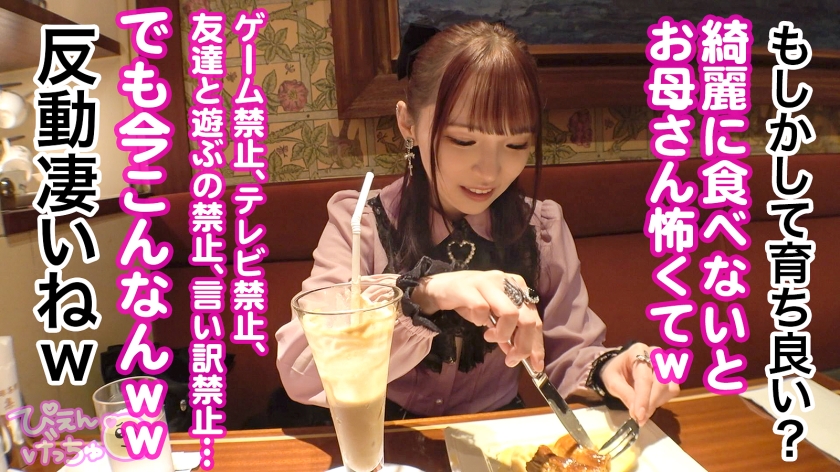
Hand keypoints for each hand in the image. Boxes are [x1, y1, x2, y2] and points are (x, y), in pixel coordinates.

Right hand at [414, 270, 544, 370]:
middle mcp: (507, 281)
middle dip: (522, 346)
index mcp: (518, 287)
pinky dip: (480, 321)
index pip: (535, 319)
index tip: (536, 366)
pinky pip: (482, 310)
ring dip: (502, 334)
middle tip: (511, 359)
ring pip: (510, 314)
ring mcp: (489, 282)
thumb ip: (506, 332)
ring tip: (490, 337)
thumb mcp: (492, 318)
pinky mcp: (469, 286)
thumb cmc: (469, 302)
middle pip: (528, 319)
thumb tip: (517, 353)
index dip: (537, 345)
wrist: (440, 287)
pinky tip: (476, 322)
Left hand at [599, 343, 679, 425]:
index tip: (639, 415)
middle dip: (651, 402)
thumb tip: (636, 413)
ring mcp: (666, 363)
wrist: (621, 366)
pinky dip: (662, 400)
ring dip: (657, 402)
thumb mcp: (612, 381)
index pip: (644, 377)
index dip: (643, 398)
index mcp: (637, 351)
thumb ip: (624, 394)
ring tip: (643, 410)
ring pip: (670, 387)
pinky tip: (650, 402)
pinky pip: (673, 390)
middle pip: (661, 382)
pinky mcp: (672, 374)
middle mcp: (656, 354)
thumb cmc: (616, 371)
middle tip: (640, 418)